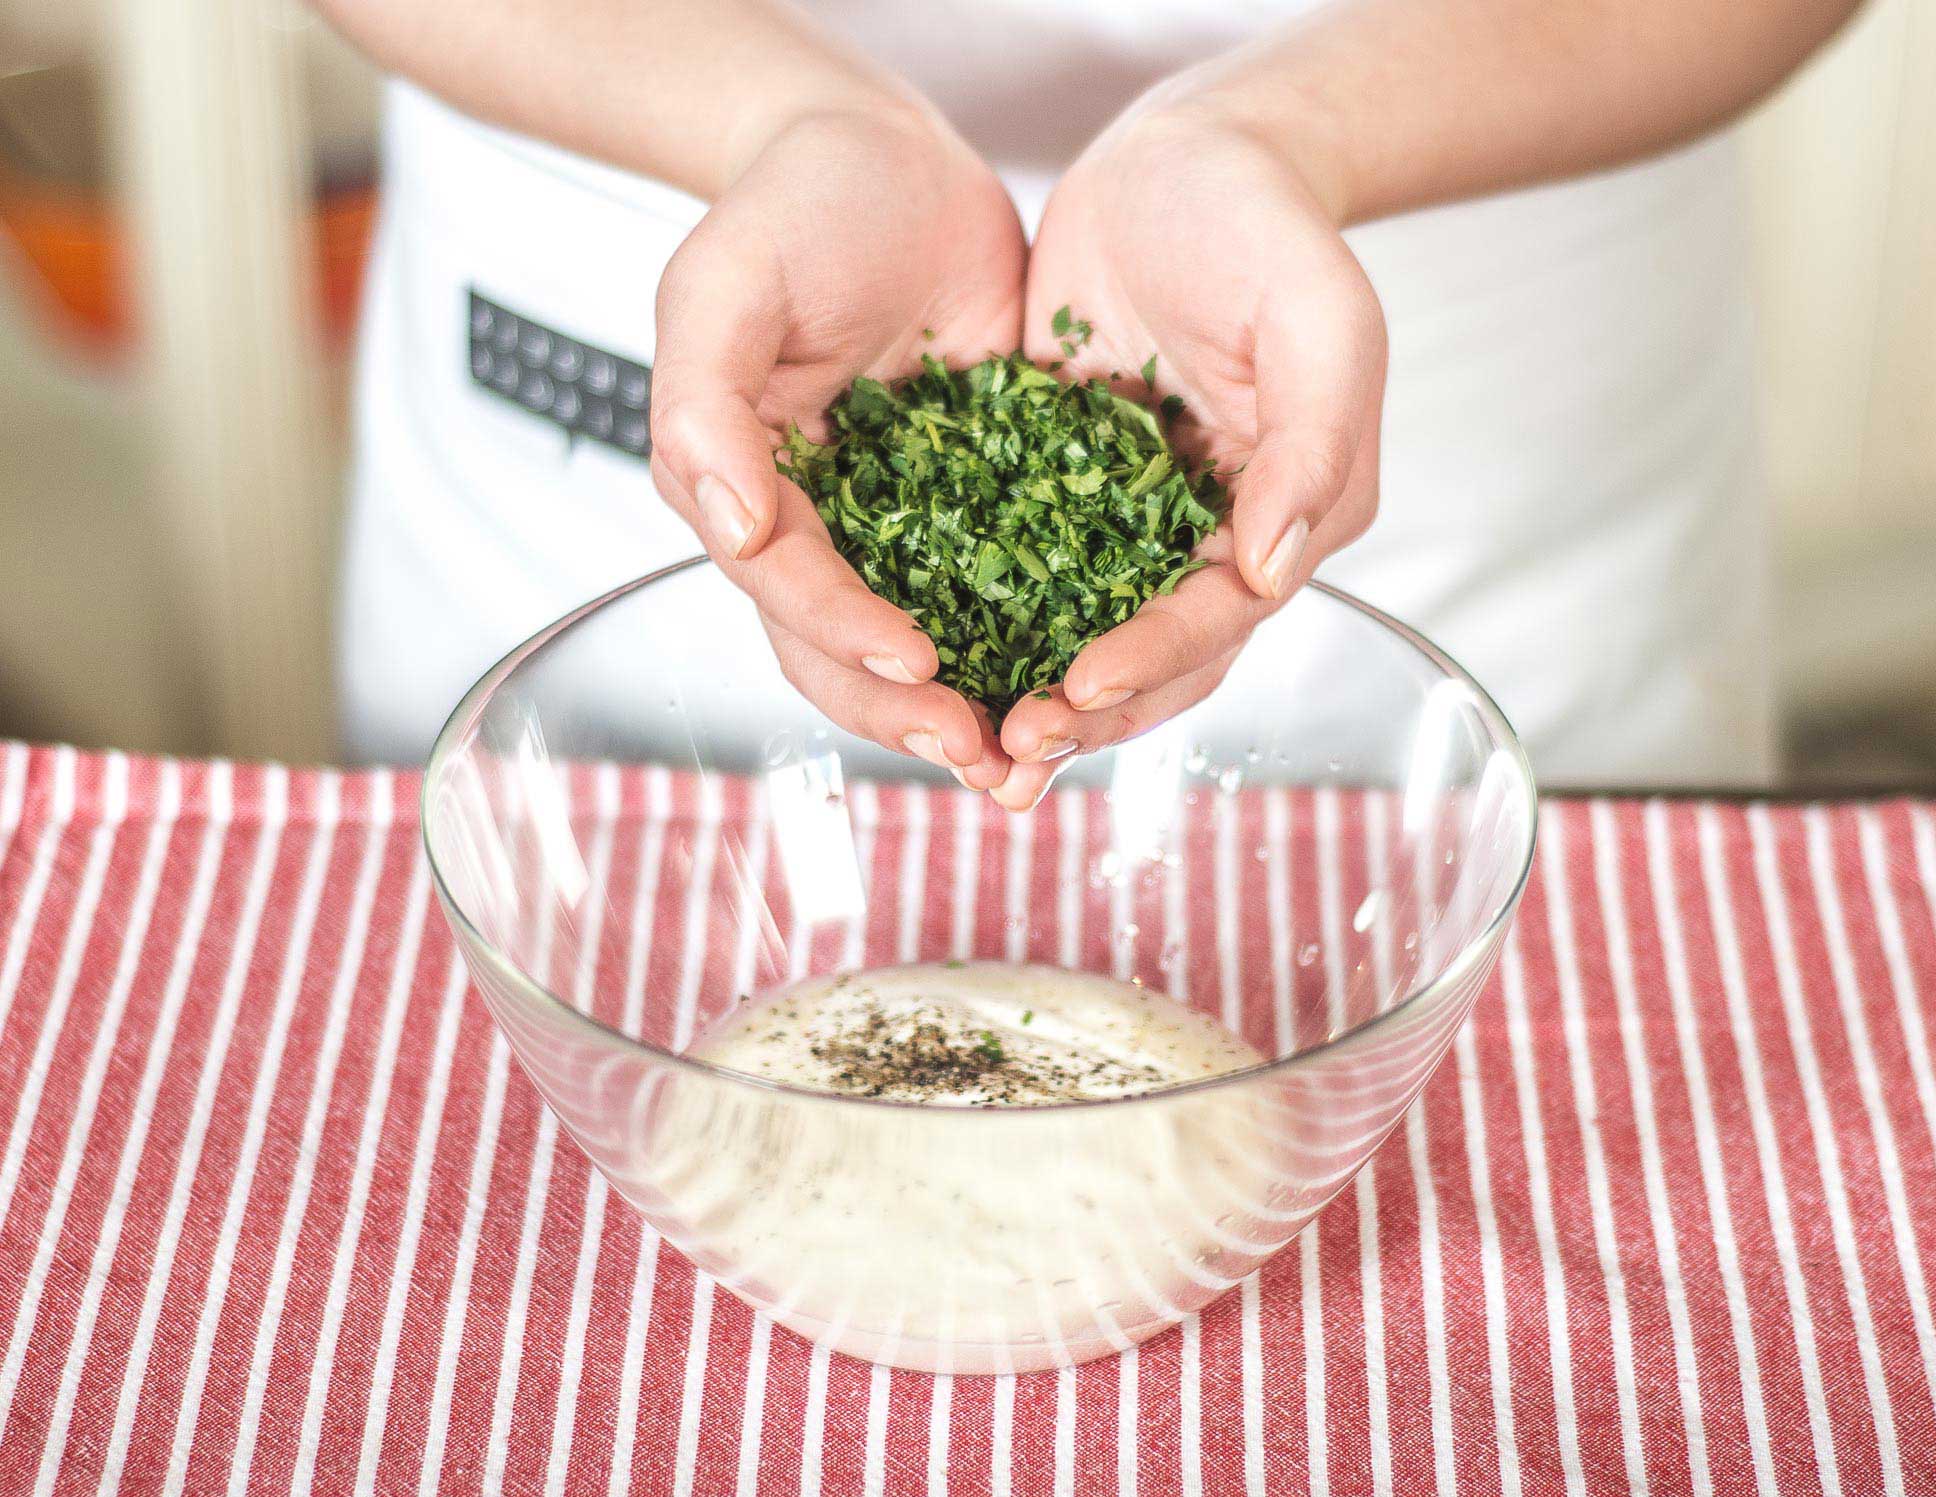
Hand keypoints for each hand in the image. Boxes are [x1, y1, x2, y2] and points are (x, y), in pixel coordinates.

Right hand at [650, 107, 1025, 788]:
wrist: (888, 156)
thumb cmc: (793, 209)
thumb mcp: (723, 287)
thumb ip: (704, 407)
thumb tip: (727, 525)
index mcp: (743, 490)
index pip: (784, 588)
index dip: (843, 633)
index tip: (917, 664)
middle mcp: (816, 528)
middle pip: (847, 651)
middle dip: (910, 713)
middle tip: (983, 756)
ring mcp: (897, 524)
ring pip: (928, 641)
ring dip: (977, 706)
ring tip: (1035, 757)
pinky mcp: (976, 504)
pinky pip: (1006, 586)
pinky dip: (1038, 640)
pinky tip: (1088, 679)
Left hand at [990, 105, 1386, 809]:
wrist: (1184, 157)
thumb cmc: (1268, 227)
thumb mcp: (1319, 322)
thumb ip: (1311, 447)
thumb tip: (1274, 572)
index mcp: (1283, 517)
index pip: (1219, 617)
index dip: (1153, 660)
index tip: (1078, 685)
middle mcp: (1207, 540)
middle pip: (1150, 659)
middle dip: (1081, 714)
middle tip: (1005, 755)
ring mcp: (1128, 521)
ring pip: (1077, 632)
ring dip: (1023, 693)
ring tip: (958, 741)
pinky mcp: (1054, 490)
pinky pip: (1014, 570)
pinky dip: (976, 618)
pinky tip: (914, 650)